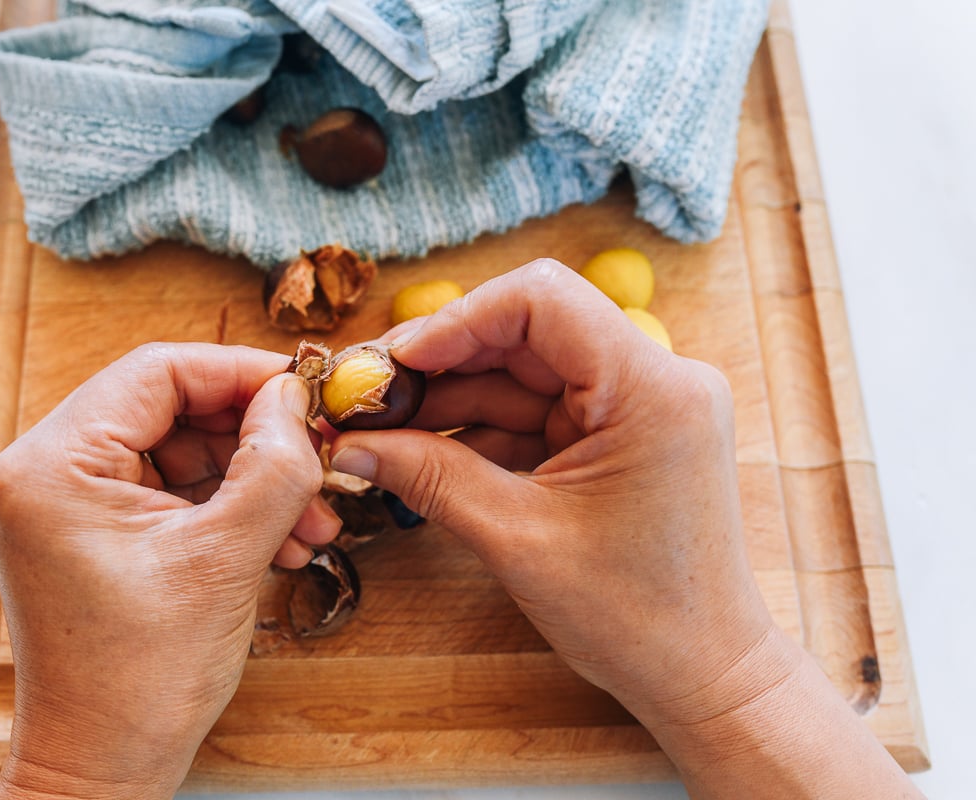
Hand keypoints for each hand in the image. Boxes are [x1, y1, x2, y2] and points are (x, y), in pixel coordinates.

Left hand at [0, 343, 337, 799]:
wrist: (102, 768)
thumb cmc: (139, 683)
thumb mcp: (225, 561)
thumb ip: (272, 466)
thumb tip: (295, 401)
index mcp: (52, 465)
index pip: (157, 372)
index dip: (241, 374)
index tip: (303, 391)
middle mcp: (45, 472)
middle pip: (171, 408)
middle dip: (253, 437)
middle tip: (316, 459)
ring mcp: (66, 503)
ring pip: (180, 450)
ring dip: (250, 478)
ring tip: (310, 519)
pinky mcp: (92, 530)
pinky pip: (171, 490)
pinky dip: (228, 506)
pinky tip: (283, 536)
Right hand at [329, 260, 920, 797]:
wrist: (702, 674)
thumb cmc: (635, 617)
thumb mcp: (518, 539)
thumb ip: (429, 476)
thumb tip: (349, 444)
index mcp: (651, 389)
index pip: (541, 301)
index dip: (455, 322)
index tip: (391, 364)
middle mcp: (655, 380)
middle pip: (526, 333)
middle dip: (441, 364)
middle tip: (366, 399)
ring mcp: (639, 406)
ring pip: (524, 372)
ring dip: (452, 399)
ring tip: (380, 432)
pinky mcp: (621, 434)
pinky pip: (539, 410)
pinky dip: (482, 429)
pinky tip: (424, 451)